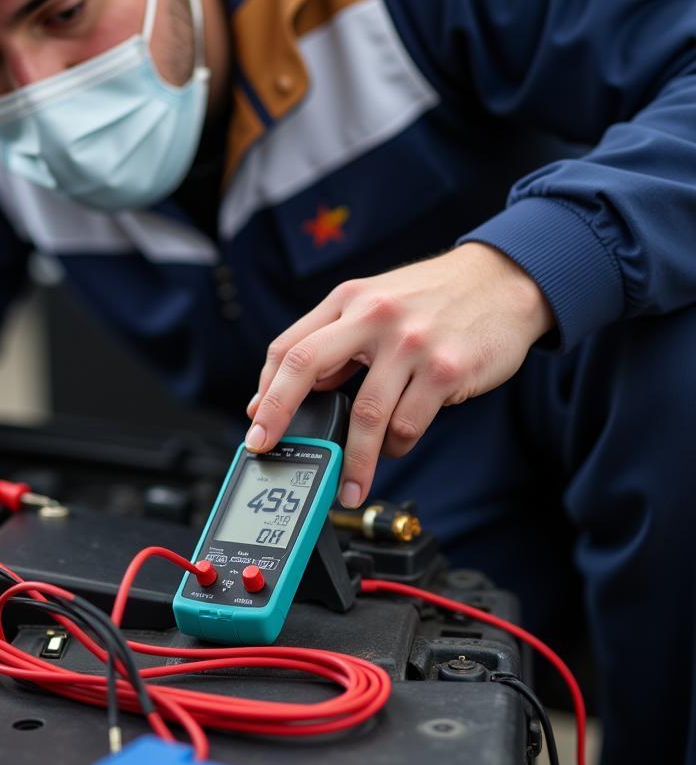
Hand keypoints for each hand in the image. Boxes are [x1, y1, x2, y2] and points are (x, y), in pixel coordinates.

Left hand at [245, 243, 554, 507]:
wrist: (507, 280)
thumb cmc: (435, 298)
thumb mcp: (377, 301)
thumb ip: (337, 340)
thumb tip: (296, 389)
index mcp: (350, 300)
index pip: (290, 346)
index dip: (266, 389)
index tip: (257, 423)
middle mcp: (374, 316)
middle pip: (305, 367)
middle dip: (279, 416)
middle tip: (267, 451)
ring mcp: (411, 343)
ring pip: (364, 415)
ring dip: (353, 460)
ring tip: (349, 484)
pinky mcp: (447, 370)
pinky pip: (407, 425)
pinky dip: (396, 444)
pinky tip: (396, 443)